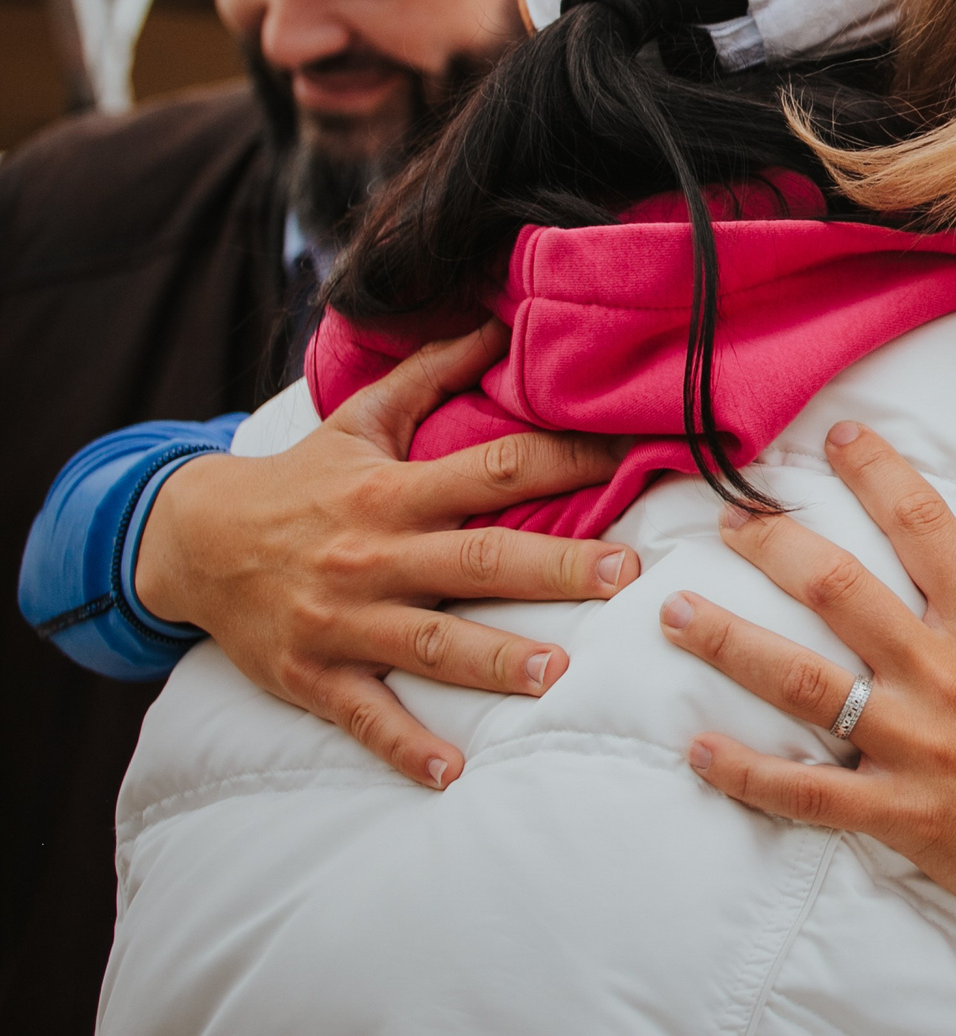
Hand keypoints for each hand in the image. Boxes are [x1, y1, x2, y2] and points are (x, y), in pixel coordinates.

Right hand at [134, 322, 638, 788]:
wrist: (190, 541)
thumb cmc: (299, 479)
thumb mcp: (359, 419)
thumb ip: (430, 373)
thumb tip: (497, 320)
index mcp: (391, 490)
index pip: (490, 471)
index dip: (560, 462)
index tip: (626, 460)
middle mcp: (373, 554)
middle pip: (475, 562)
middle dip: (552, 570)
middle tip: (624, 578)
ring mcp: (342, 621)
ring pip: (430, 644)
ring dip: (494, 661)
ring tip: (557, 674)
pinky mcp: (312, 675)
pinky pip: (365, 717)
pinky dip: (407, 746)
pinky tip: (453, 772)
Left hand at [659, 423, 955, 978]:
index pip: (926, 528)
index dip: (879, 472)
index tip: (839, 436)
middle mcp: (945, 679)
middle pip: (839, 591)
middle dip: (774, 545)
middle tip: (727, 518)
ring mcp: (917, 751)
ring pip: (803, 685)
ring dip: (731, 642)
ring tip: (673, 611)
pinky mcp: (902, 819)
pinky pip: (806, 795)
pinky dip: (746, 774)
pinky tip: (696, 749)